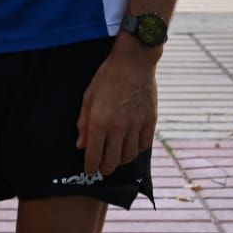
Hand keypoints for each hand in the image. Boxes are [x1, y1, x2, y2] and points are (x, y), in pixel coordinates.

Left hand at [76, 39, 158, 176]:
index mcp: (101, 120)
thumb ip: (84, 123)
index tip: (89, 171)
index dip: (90, 167)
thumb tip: (81, 145)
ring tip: (115, 159)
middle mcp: (119, 126)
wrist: (134, 61)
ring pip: (129, 156)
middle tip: (102, 168)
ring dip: (121, 161)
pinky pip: (144, 146)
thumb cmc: (108, 77)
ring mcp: (137, 125)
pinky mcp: (150, 122)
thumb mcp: (89, 96)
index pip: (94, 154)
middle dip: (105, 168)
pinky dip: (136, 151)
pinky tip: (130, 147)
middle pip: (113, 160)